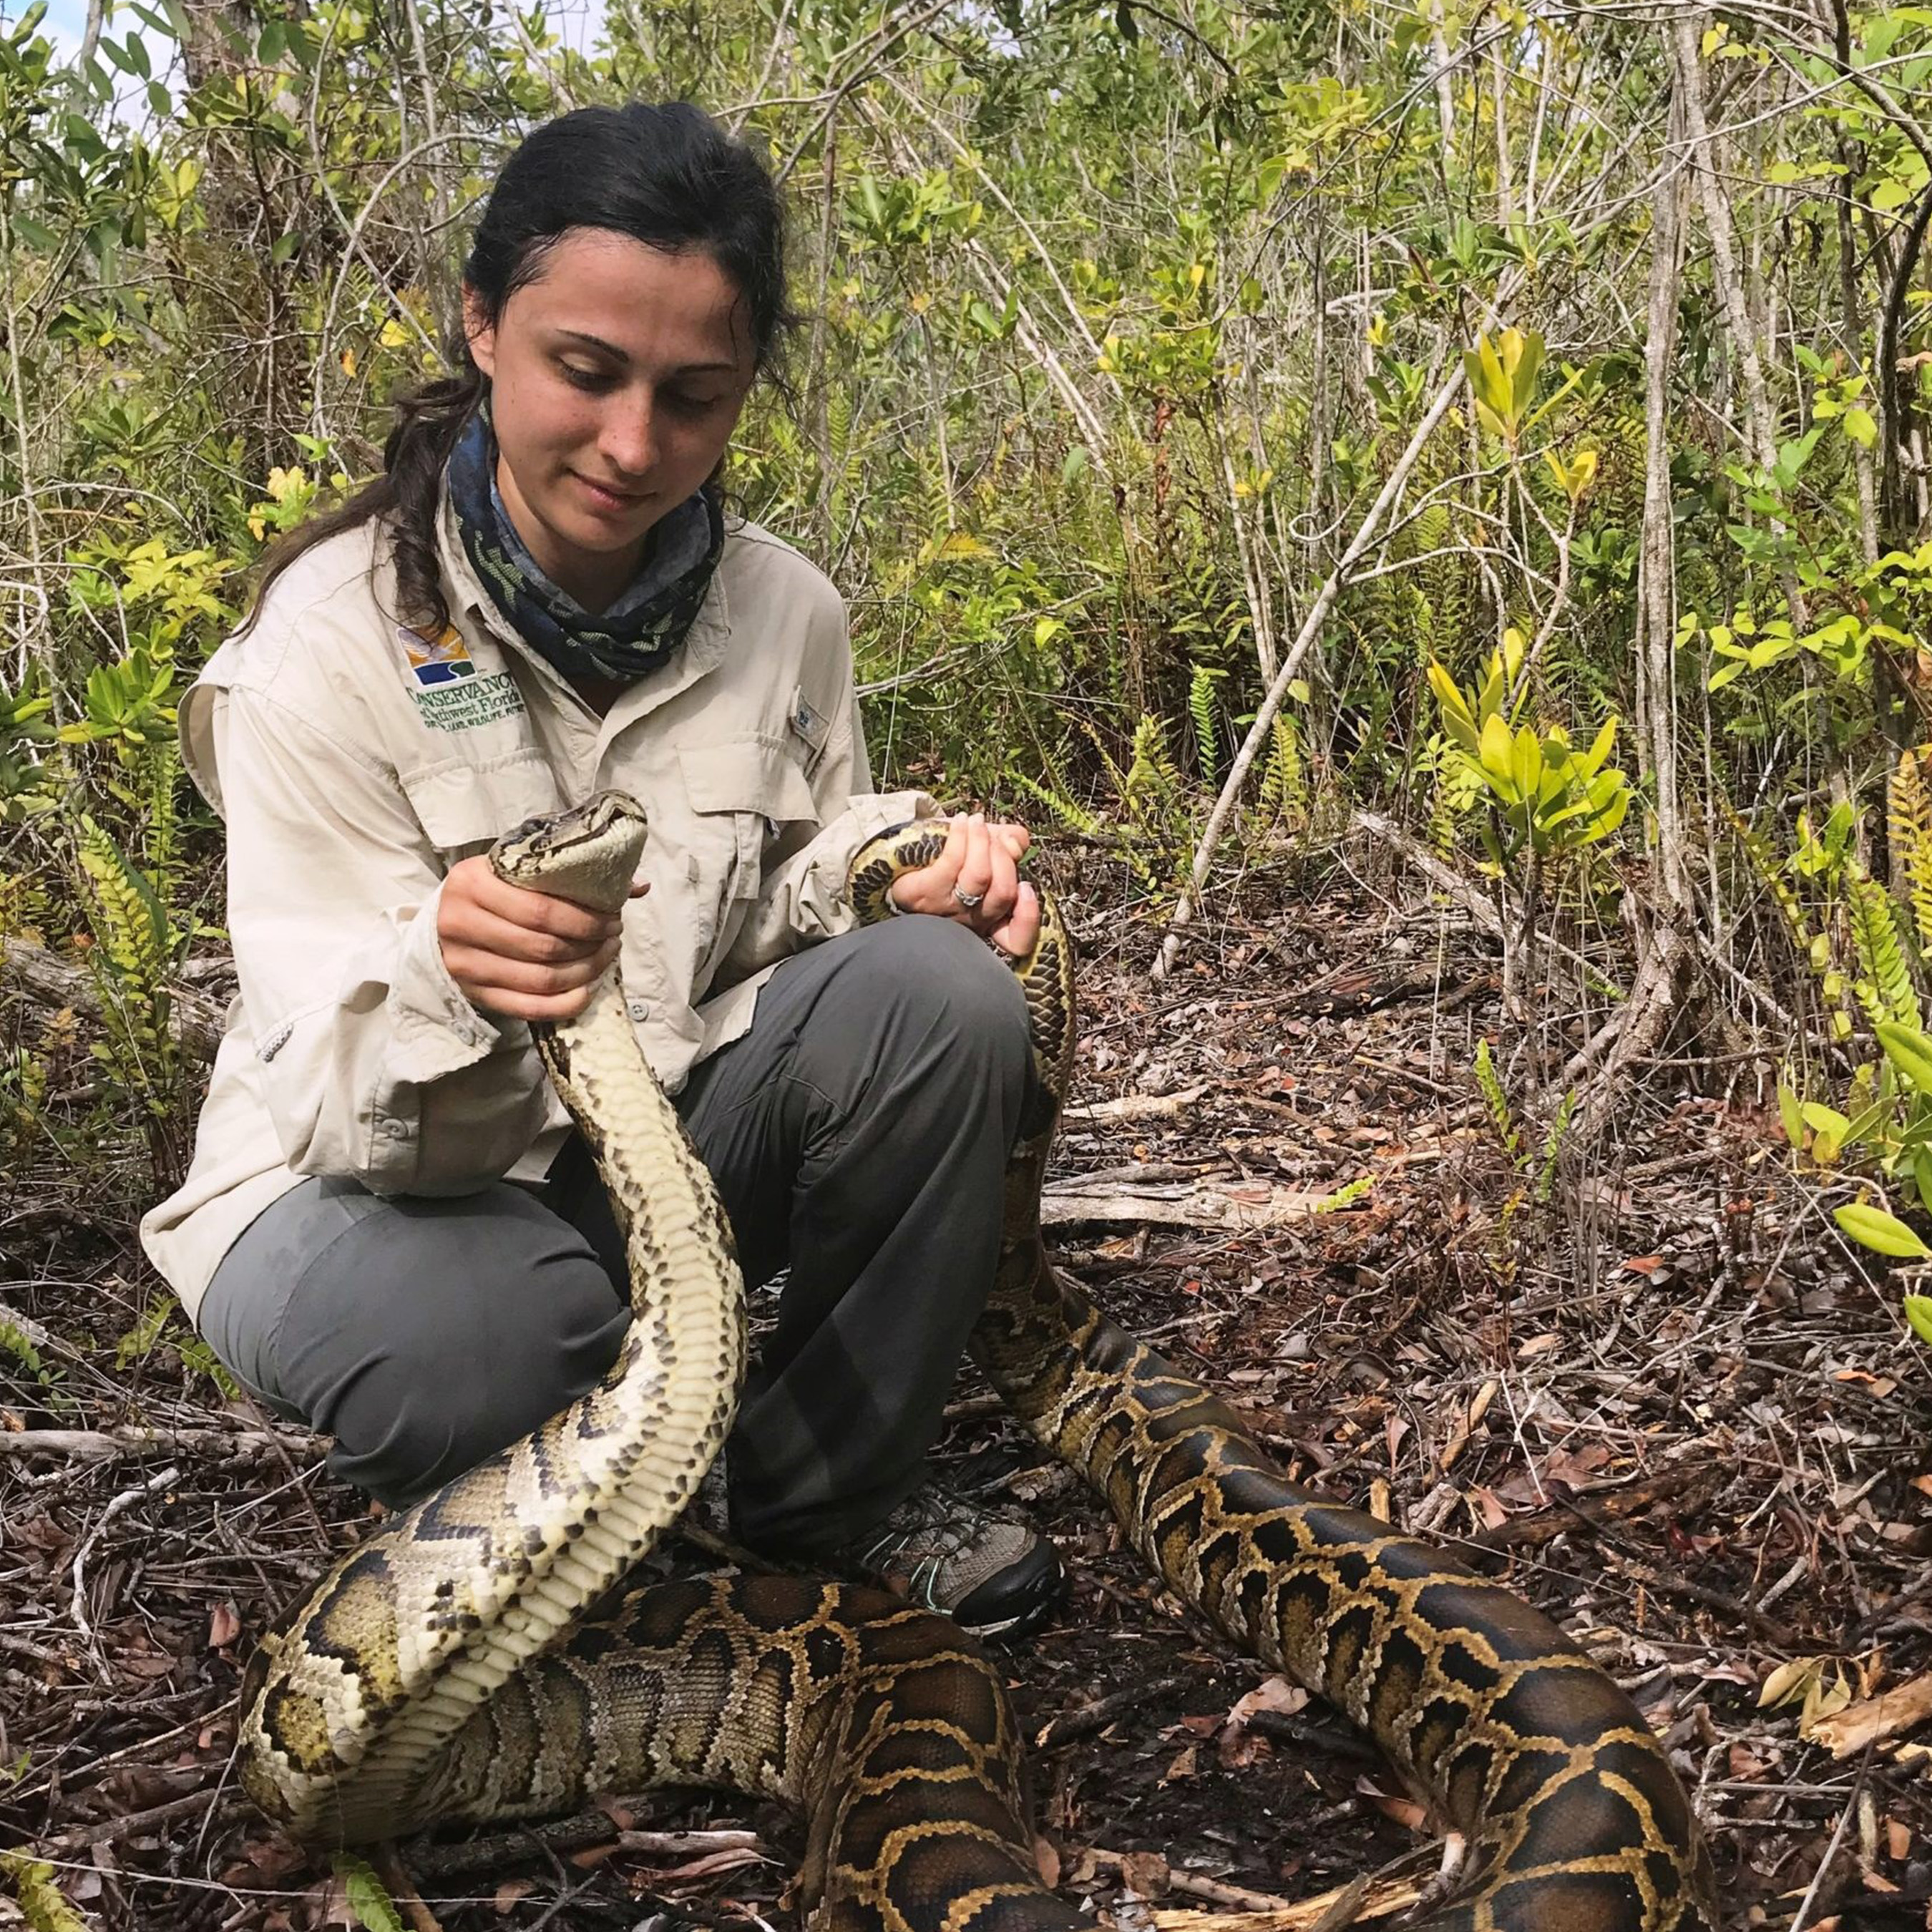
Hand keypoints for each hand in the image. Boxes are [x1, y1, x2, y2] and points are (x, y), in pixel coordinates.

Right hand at [438, 854, 646, 1021]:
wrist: (442, 921)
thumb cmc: (490, 890)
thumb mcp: (516, 870)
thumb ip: (570, 875)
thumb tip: (639, 886)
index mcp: (472, 883)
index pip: (540, 910)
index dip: (585, 920)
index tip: (612, 918)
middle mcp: (462, 924)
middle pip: (543, 946)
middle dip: (589, 945)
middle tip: (613, 937)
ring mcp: (465, 964)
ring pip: (540, 979)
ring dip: (584, 972)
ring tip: (605, 957)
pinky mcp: (474, 993)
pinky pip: (529, 1008)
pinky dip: (566, 1003)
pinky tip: (587, 988)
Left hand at [887, 812, 1039, 958]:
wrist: (899, 860)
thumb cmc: (948, 859)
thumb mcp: (986, 847)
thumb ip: (1011, 842)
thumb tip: (1016, 842)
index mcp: (992, 917)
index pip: (1018, 940)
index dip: (1028, 918)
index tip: (1026, 888)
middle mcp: (971, 921)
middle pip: (1003, 893)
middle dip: (1003, 855)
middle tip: (992, 834)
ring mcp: (946, 910)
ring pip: (979, 876)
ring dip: (981, 840)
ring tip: (975, 821)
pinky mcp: (923, 894)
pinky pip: (951, 862)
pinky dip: (961, 836)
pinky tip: (960, 822)